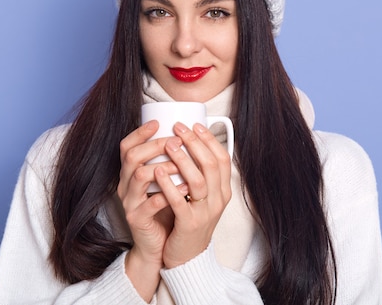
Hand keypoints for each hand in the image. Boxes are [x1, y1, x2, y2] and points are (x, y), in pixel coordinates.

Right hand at [117, 120, 187, 300]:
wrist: (155, 246)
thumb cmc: (163, 210)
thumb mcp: (162, 183)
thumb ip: (167, 163)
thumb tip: (184, 136)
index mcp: (129, 174)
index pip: (126, 146)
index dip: (140, 132)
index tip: (158, 122)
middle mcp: (125, 185)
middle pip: (132, 157)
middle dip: (155, 145)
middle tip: (175, 141)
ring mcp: (129, 202)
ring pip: (140, 176)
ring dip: (164, 167)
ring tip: (183, 165)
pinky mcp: (138, 219)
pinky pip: (152, 203)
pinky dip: (170, 193)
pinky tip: (186, 188)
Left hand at [155, 122, 231, 267]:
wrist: (187, 257)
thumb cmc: (190, 220)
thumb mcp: (202, 197)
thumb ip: (200, 174)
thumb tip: (191, 143)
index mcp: (223, 191)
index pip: (222, 158)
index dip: (209, 139)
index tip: (194, 124)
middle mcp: (219, 200)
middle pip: (211, 164)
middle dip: (194, 142)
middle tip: (178, 128)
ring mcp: (206, 213)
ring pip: (198, 180)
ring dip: (182, 159)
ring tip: (168, 144)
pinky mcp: (189, 224)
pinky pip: (180, 201)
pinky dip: (169, 184)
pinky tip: (158, 171)